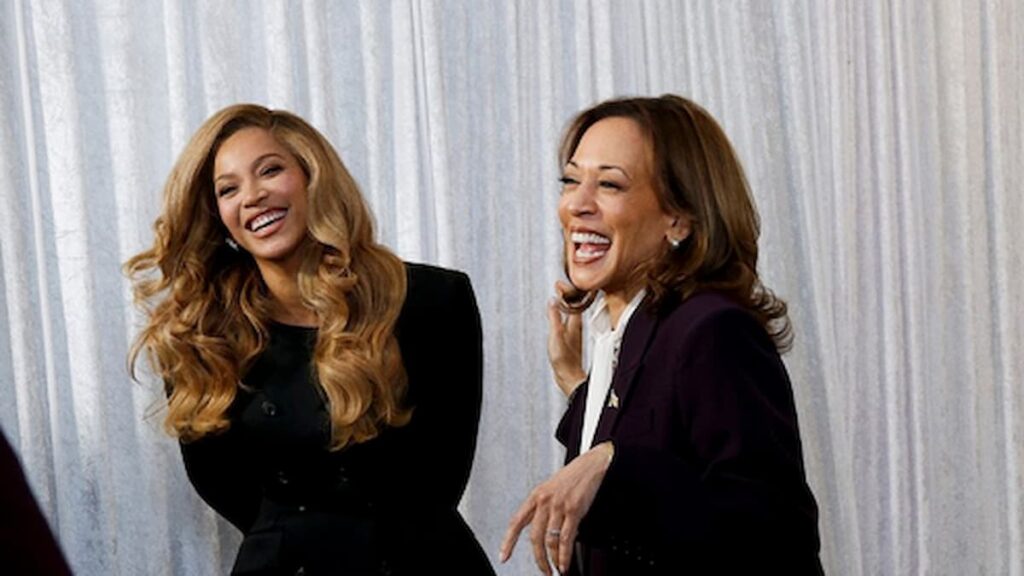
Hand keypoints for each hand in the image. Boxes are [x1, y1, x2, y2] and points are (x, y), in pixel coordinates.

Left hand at [499, 442, 613, 573]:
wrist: (592, 465)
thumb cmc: (573, 478)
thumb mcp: (551, 489)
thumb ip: (543, 509)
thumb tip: (542, 534)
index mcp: (536, 496)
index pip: (516, 522)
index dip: (508, 541)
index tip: (504, 556)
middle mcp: (544, 501)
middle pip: (535, 537)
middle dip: (539, 559)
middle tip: (544, 570)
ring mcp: (558, 506)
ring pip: (550, 541)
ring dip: (553, 560)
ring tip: (557, 569)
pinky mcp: (574, 510)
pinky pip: (566, 539)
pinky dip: (565, 555)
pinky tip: (565, 562)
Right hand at [548, 282, 585, 396]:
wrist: (569, 378)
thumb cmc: (564, 360)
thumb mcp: (556, 337)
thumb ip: (554, 319)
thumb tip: (553, 301)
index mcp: (575, 323)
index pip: (574, 301)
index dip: (567, 290)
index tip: (559, 283)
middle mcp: (576, 326)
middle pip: (574, 305)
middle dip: (567, 293)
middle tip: (558, 285)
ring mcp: (574, 332)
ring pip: (572, 312)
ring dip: (566, 302)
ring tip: (559, 294)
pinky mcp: (571, 338)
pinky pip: (569, 319)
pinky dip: (565, 312)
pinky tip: (561, 314)